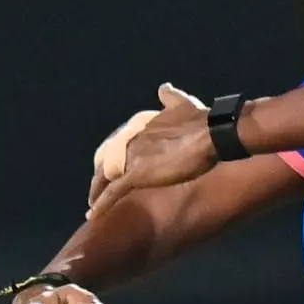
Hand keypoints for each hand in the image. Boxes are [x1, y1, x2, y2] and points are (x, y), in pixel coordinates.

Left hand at [88, 84, 216, 219]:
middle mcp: (130, 140)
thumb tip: (164, 88)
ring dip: (97, 192)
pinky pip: (112, 192)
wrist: (211, 134)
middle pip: (107, 162)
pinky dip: (101, 204)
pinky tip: (94, 215)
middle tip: (97, 190)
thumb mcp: (184, 104)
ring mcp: (131, 158)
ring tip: (92, 205)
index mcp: (140, 127)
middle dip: (101, 176)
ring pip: (105, 178)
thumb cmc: (201, 121)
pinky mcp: (136, 175)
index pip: (118, 144)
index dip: (113, 157)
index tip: (111, 168)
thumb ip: (171, 98)